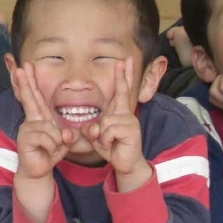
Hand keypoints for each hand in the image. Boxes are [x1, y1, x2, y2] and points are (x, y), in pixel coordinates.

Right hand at [12, 63, 73, 180]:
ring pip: (49, 127)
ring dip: (56, 141)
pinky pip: (47, 138)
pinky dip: (52, 147)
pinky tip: (47, 151)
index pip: (36, 96)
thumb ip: (68, 135)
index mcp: (40, 117)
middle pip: (29, 98)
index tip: (26, 67)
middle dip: (26, 82)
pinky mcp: (25, 138)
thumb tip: (66, 133)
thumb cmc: (50, 153)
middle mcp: (31, 120)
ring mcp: (27, 128)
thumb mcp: (64, 142)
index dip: (31, 82)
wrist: (38, 170)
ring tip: (51, 149)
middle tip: (20, 67)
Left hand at [83, 58, 147, 178]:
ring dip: (101, 136)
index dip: (122, 76)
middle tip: (125, 59)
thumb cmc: (112, 147)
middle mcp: (125, 113)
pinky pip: (108, 131)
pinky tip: (113, 145)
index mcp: (118, 112)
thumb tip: (92, 126)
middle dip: (123, 76)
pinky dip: (105, 141)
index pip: (120, 91)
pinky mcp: (131, 130)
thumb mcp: (97, 137)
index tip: (123, 62)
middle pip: (123, 92)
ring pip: (104, 122)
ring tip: (109, 142)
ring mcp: (130, 121)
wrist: (125, 163)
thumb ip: (92, 128)